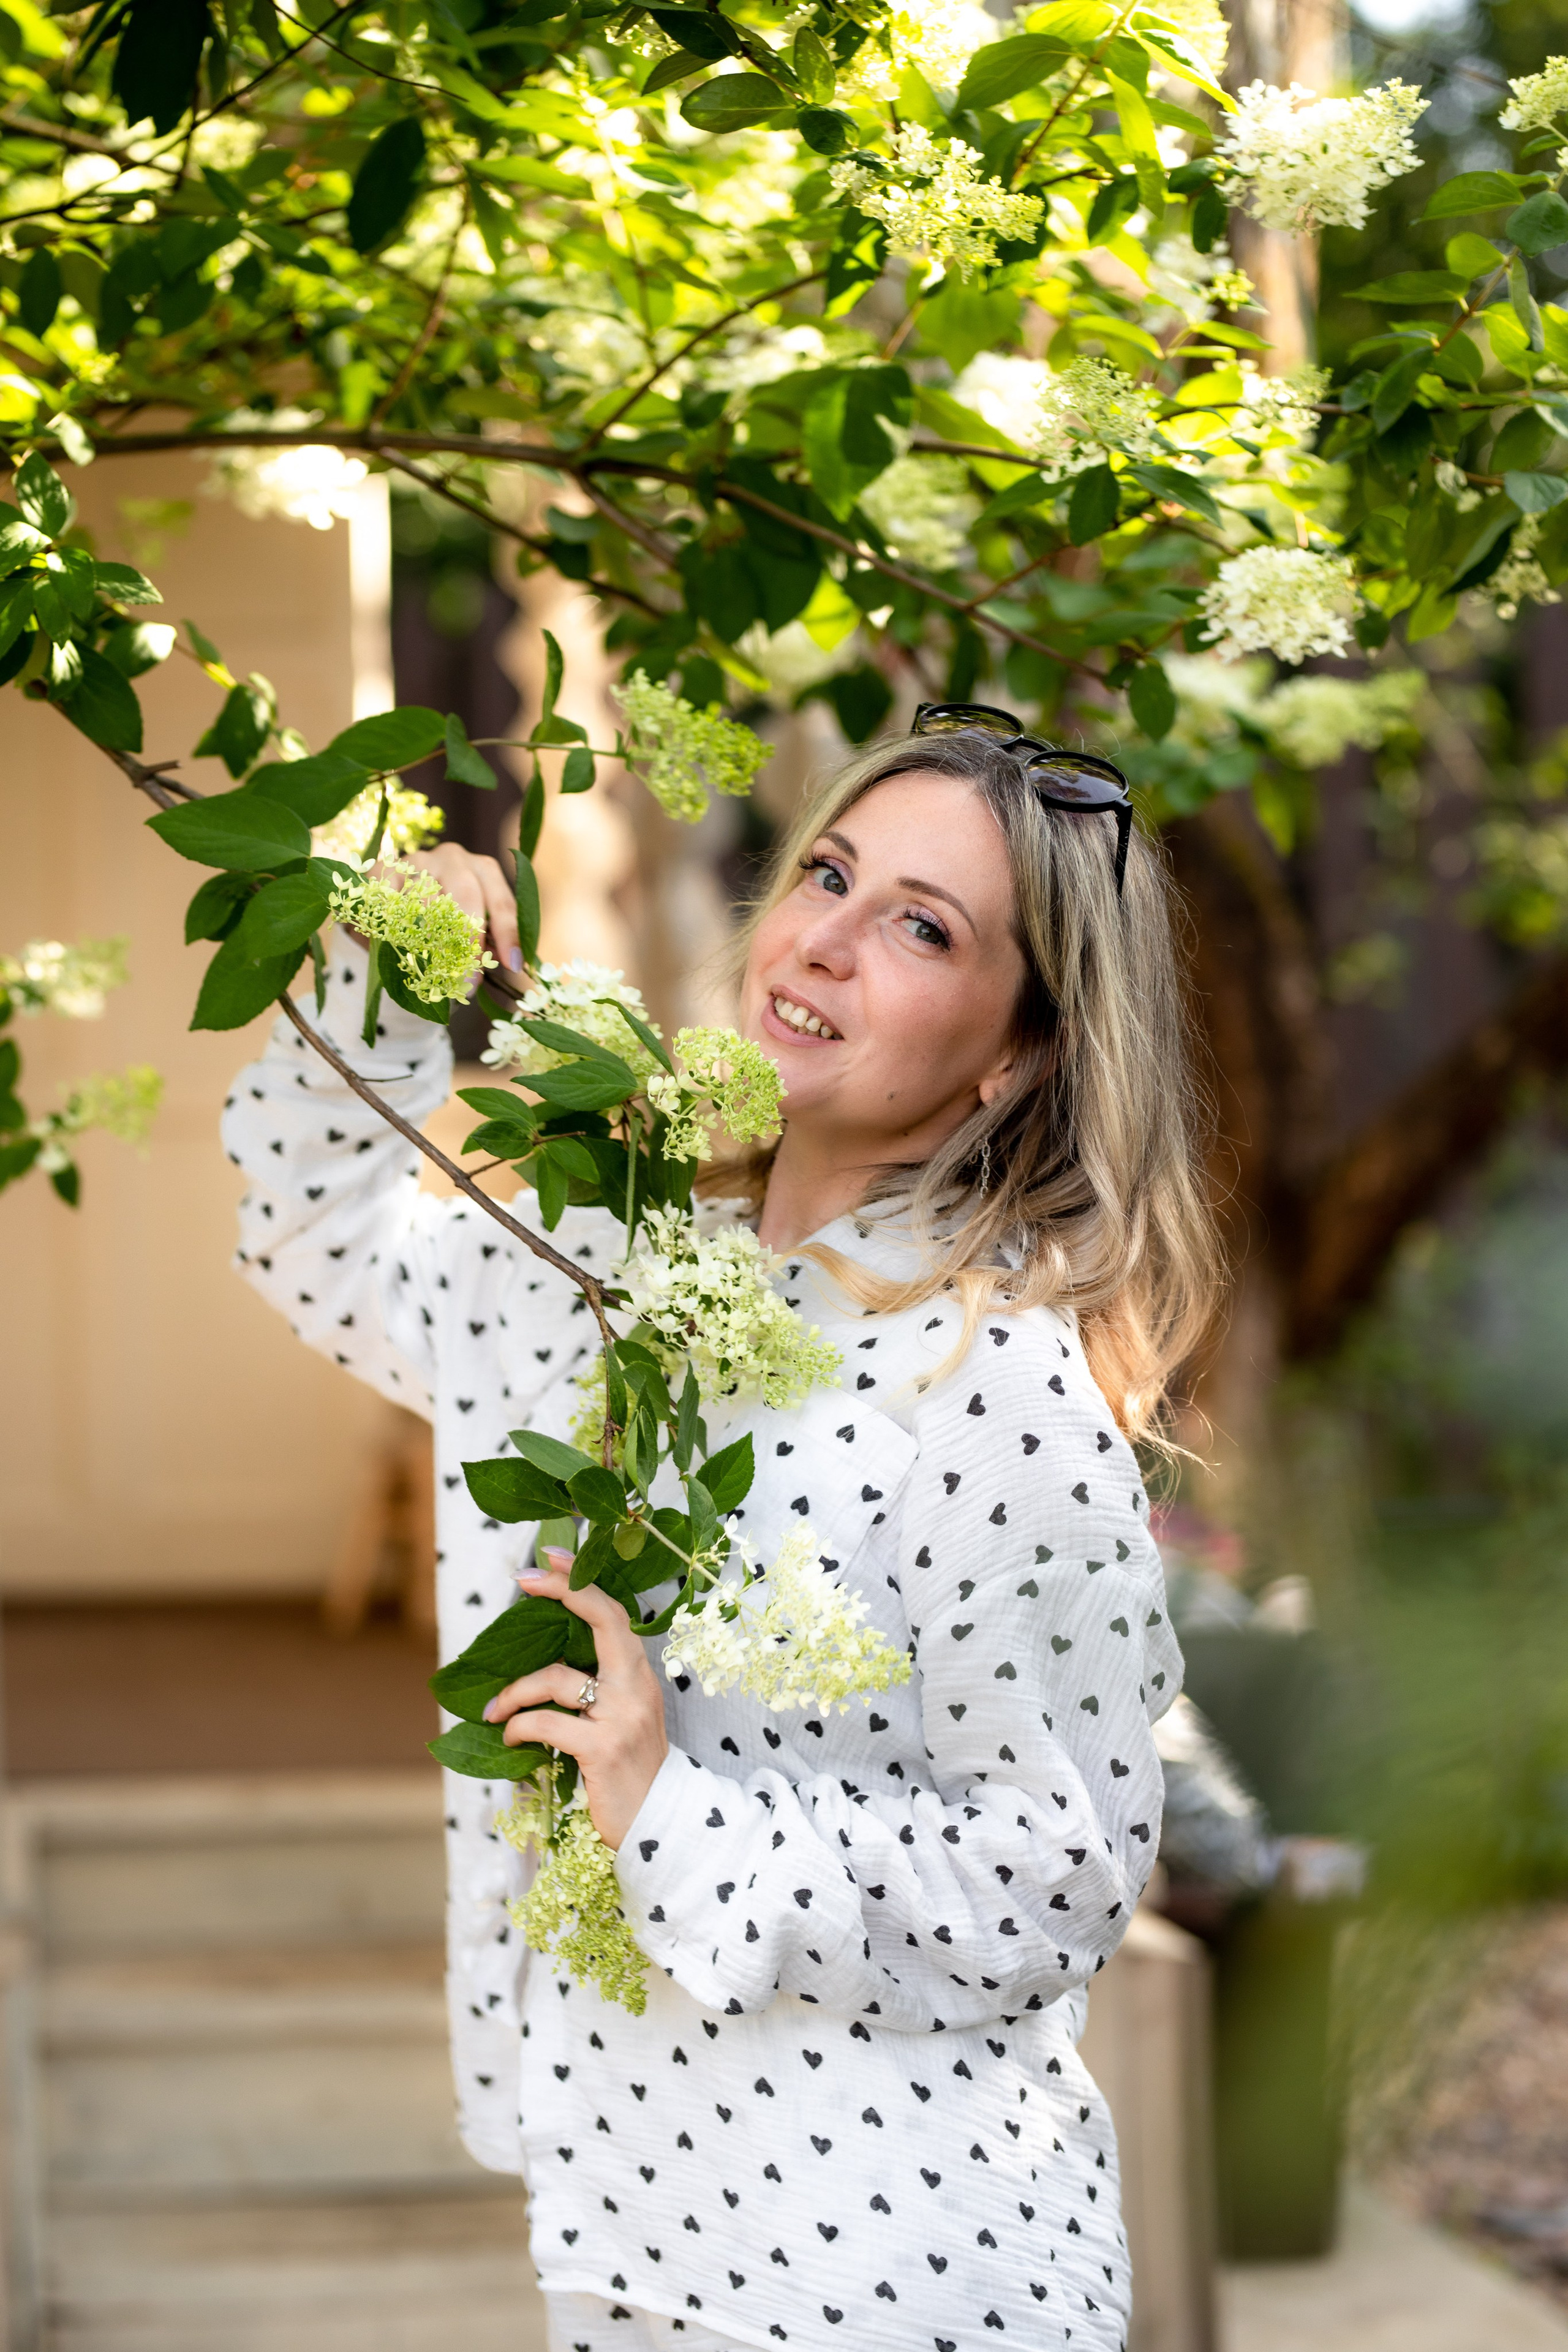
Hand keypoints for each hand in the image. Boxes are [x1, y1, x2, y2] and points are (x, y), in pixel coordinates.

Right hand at [387, 843, 521, 975]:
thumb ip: (489, 937)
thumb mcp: (472, 923)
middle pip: (467, 894)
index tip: (512, 964)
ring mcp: (419, 860)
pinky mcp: (387, 868)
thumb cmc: (445, 915)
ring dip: (434, 939)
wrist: (398, 895)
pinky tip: (400, 939)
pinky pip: (394, 896)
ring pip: (429, 899)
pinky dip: (398, 919)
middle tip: (470, 978)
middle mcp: (454, 858)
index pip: (501, 902)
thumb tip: (507, 962)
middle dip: (470, 940)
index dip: (508, 934)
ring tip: (438, 971)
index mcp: (484, 870)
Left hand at [484, 1549, 669, 1849]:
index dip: (580, 1582)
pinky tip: (510, 1736)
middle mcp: (636, 1687)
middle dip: (561, 1590)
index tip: (550, 1558)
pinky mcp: (602, 1748)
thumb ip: (596, 1687)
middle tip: (523, 1580)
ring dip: (514, 1692)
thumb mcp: (622, 1718)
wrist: (659, 1825)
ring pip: (555, 1678)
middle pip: (602, 1620)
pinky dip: (519, 1726)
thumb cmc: (630, 1770)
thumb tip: (543, 1662)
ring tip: (495, 1712)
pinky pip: (545, 1723)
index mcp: (640, 1675)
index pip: (614, 1613)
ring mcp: (621, 1716)